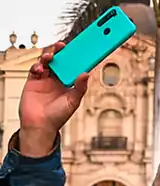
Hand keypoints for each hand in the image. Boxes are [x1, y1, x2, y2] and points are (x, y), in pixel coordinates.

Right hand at [19, 42, 88, 156]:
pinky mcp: (33, 81)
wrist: (40, 125)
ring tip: (51, 56)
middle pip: (59, 62)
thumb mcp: (73, 101)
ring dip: (48, 57)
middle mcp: (57, 80)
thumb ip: (80, 88)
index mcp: (68, 84)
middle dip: (60, 53)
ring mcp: (44, 79)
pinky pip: (34, 69)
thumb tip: (86, 74)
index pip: (73, 68)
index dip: (76, 59)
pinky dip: (37, 66)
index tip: (81, 50)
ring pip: (46, 63)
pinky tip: (40, 68)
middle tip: (63, 46)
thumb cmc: (58, 116)